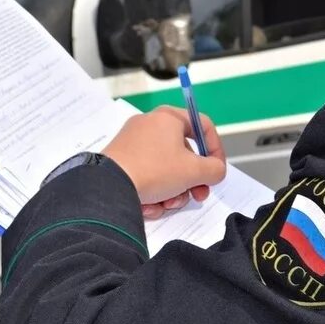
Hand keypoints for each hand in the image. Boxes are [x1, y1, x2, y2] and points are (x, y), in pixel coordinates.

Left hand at [101, 106, 226, 219]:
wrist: (108, 187)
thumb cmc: (155, 170)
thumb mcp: (194, 171)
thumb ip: (215, 169)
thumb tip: (215, 171)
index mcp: (168, 117)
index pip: (203, 127)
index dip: (216, 150)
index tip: (217, 171)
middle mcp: (150, 125)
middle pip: (184, 153)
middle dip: (192, 180)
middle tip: (197, 195)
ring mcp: (132, 142)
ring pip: (166, 168)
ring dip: (172, 190)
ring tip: (166, 204)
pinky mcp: (120, 160)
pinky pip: (147, 175)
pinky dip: (153, 191)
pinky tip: (149, 206)